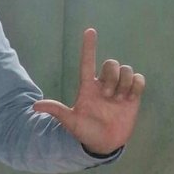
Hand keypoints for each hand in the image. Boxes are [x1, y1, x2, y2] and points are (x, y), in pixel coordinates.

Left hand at [31, 28, 144, 155]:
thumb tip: (34, 106)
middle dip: (111, 77)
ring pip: (126, 69)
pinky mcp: (133, 94)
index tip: (89, 31)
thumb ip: (56, 110)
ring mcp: (119, 88)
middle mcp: (103, 84)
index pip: (87, 62)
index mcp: (88, 87)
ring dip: (124, 84)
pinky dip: (136, 85)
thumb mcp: (70, 121)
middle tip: (108, 95)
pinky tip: (130, 97)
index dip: (88, 47)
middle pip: (111, 63)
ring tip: (119, 100)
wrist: (104, 143)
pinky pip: (138, 78)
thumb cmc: (86, 131)